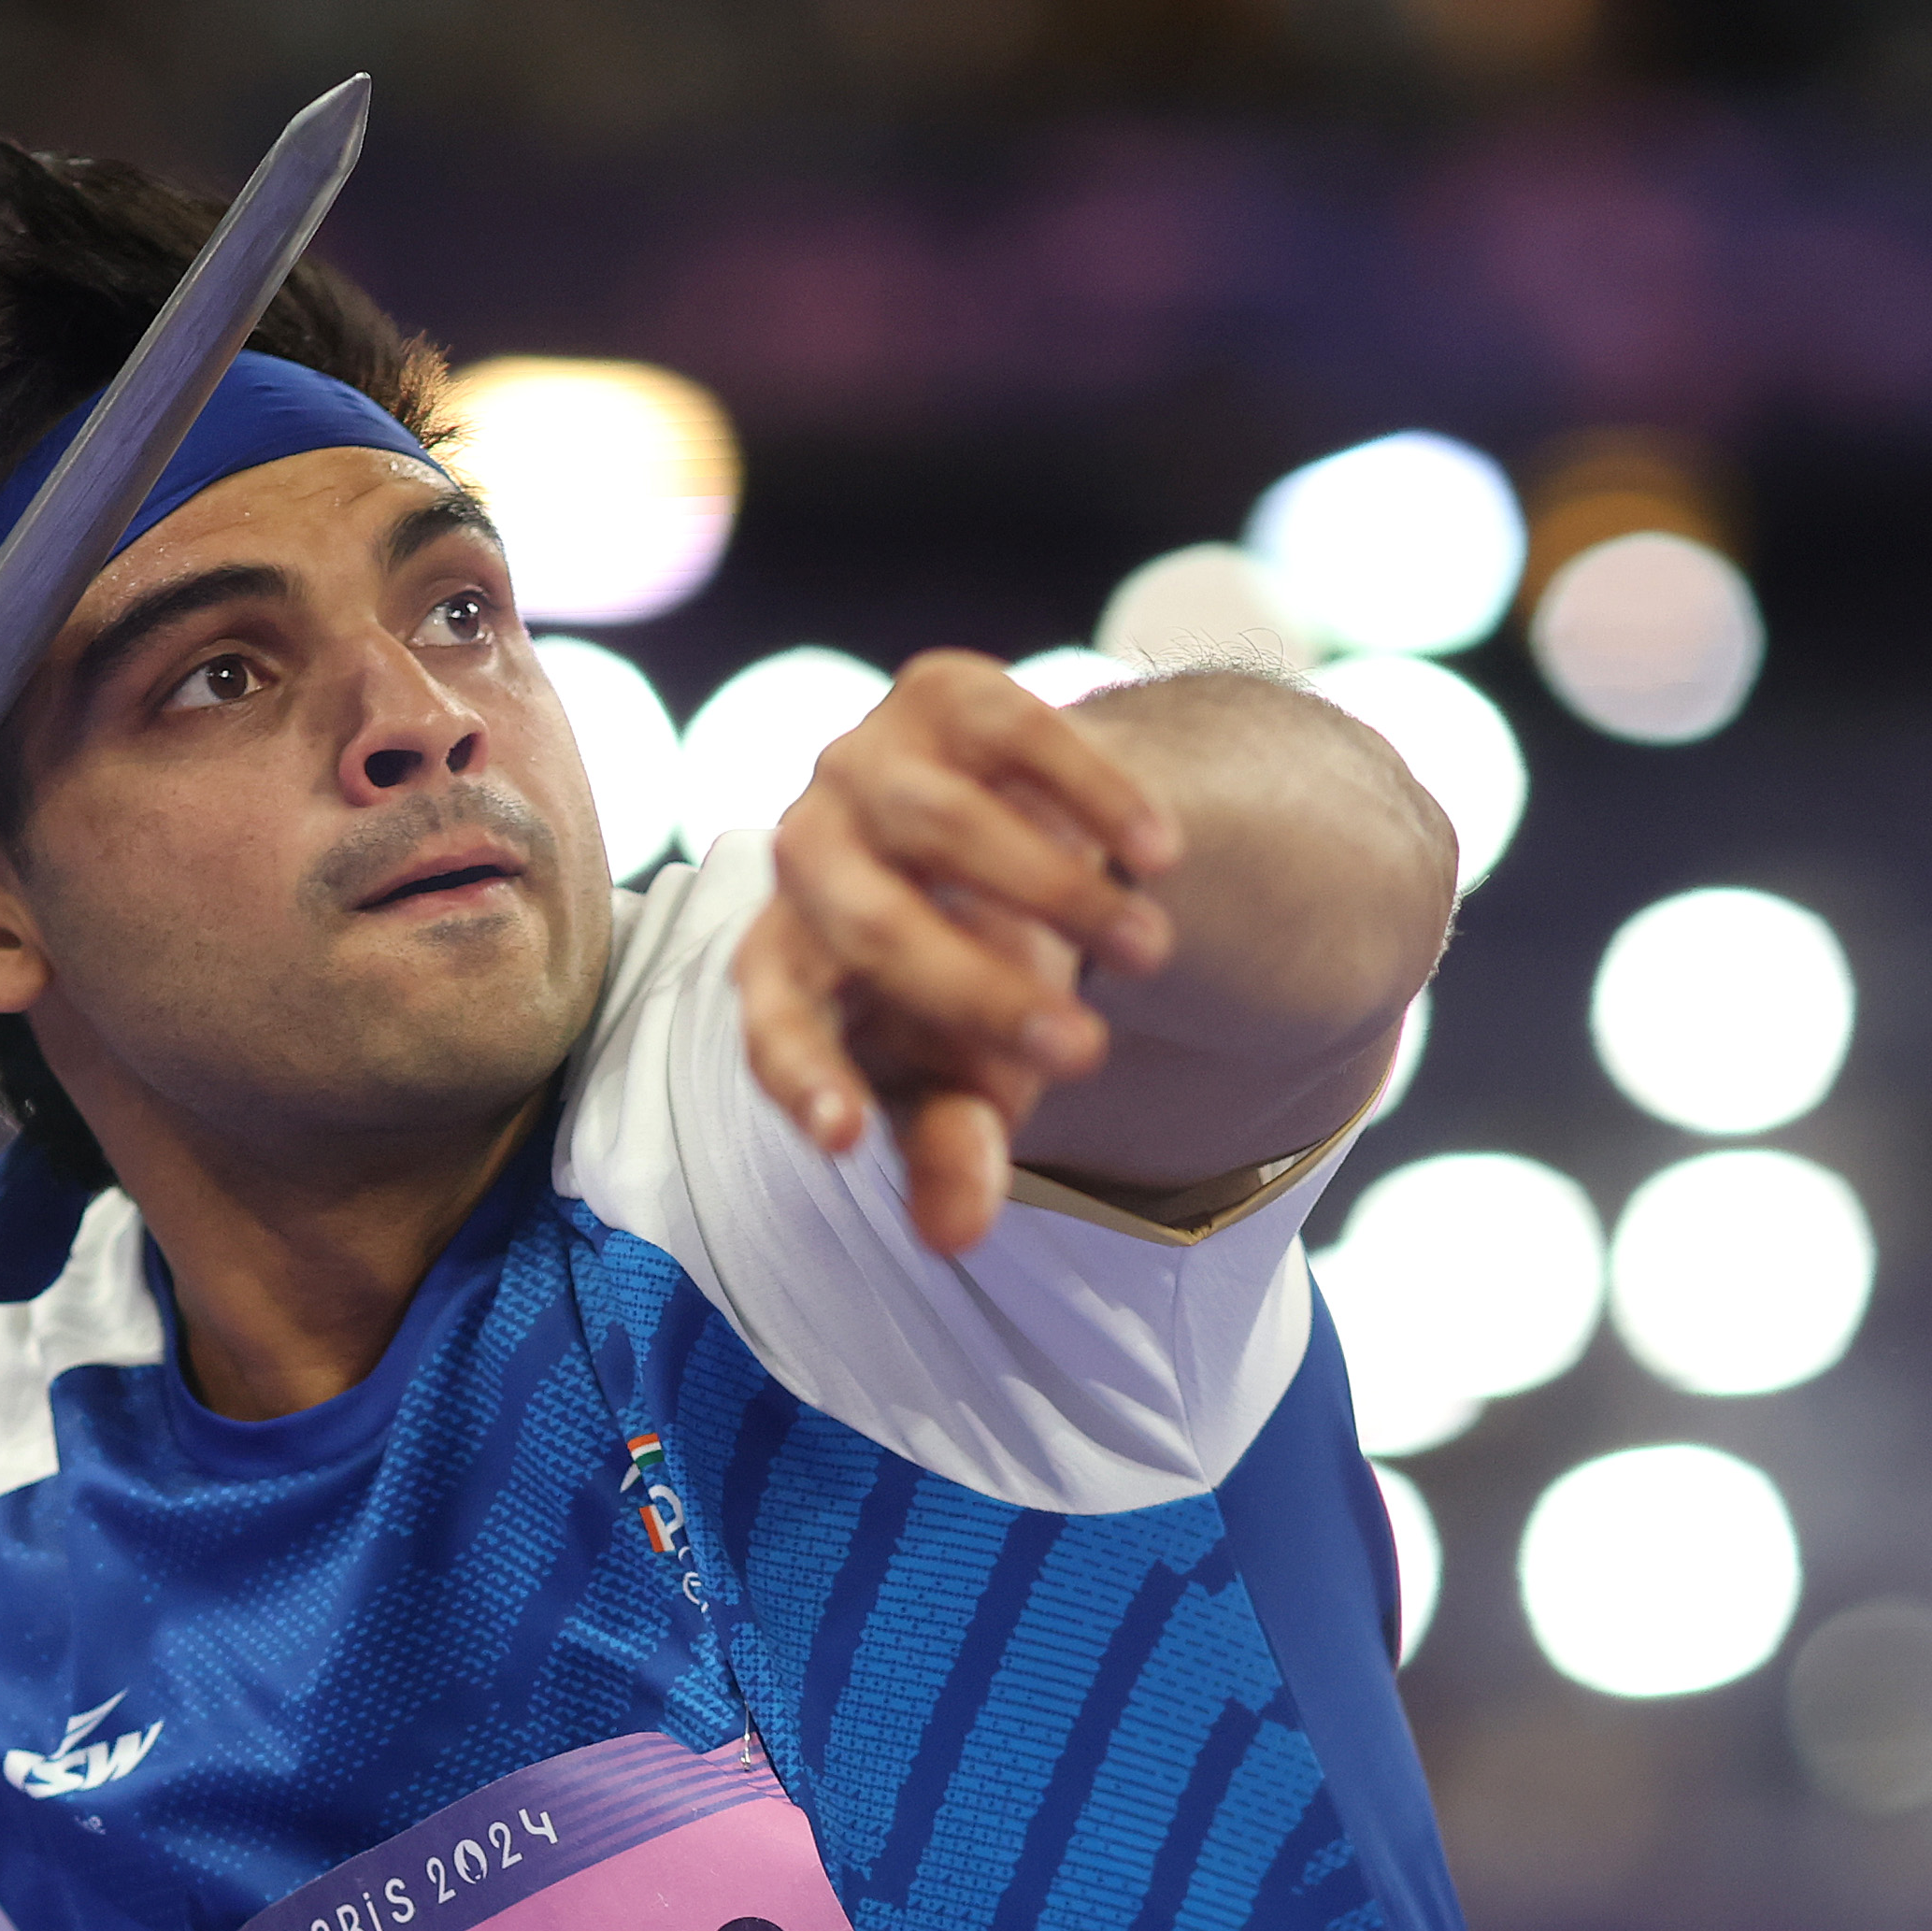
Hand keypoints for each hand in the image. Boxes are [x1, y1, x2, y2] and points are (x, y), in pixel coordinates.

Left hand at [735, 651, 1186, 1252]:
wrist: (1023, 838)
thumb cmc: (973, 984)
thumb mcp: (968, 1077)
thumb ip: (954, 1151)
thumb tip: (951, 1237)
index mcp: (787, 965)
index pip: (772, 1023)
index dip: (802, 1078)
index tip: (845, 1138)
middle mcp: (803, 855)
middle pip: (867, 925)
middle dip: (980, 995)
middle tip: (1087, 1058)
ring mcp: (864, 763)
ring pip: (939, 820)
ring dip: (1054, 892)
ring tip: (1150, 954)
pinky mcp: (942, 694)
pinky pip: (1014, 729)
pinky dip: (1092, 792)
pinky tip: (1159, 856)